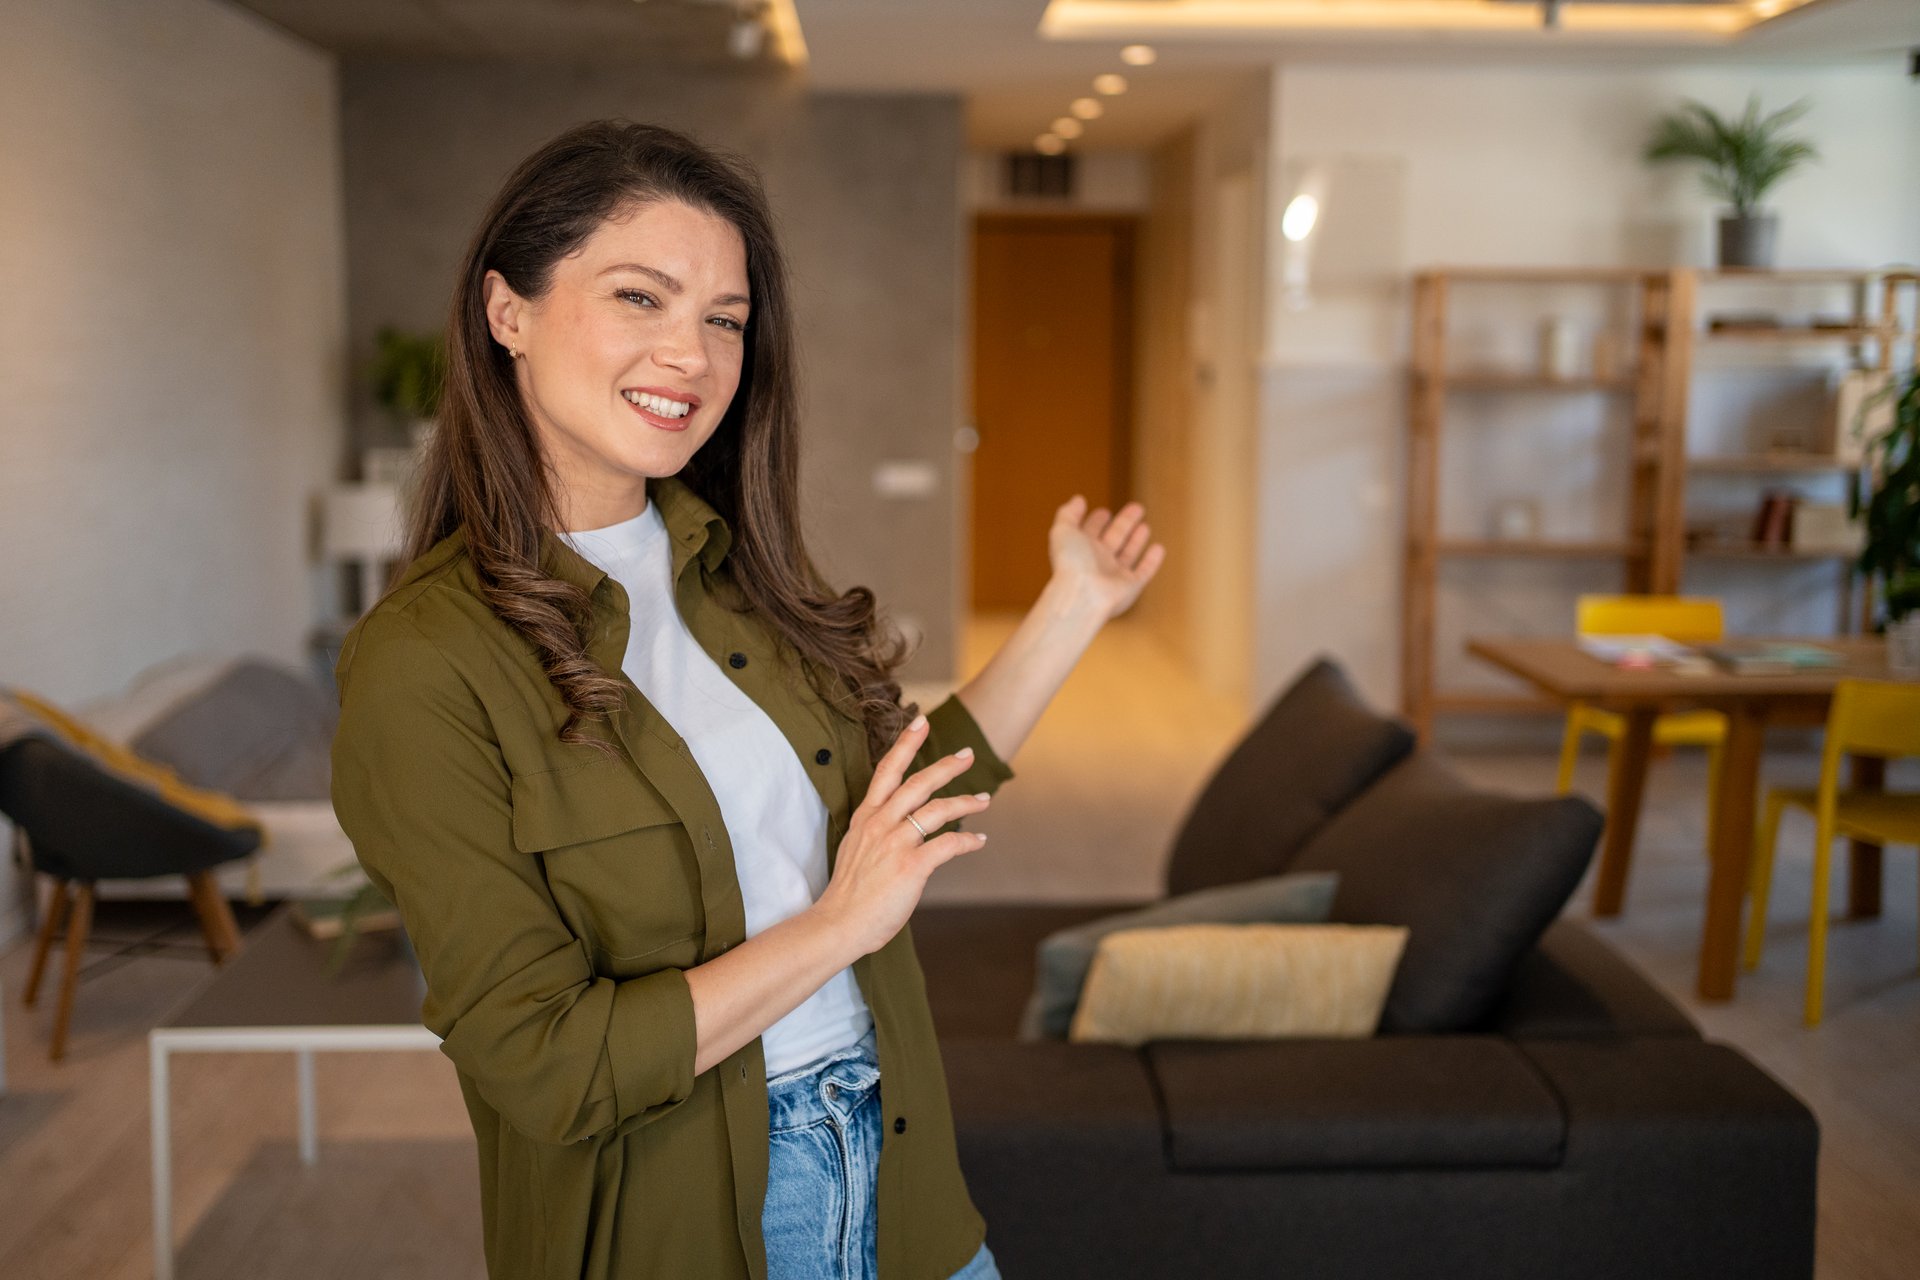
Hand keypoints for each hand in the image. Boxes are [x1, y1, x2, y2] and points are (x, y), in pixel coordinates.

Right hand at [812, 713, 991, 957]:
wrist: (839, 924)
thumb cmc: (849, 894)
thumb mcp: (856, 850)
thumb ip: (877, 833)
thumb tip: (902, 827)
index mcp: (866, 818)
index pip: (886, 771)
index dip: (905, 744)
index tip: (921, 722)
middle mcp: (880, 824)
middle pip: (918, 783)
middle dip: (946, 766)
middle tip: (968, 754)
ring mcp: (895, 844)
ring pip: (937, 810)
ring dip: (964, 803)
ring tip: (983, 800)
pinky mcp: (911, 866)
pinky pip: (948, 845)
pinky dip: (968, 841)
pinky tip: (979, 841)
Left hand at [1048, 496, 1165, 621]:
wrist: (1082, 595)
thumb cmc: (1071, 562)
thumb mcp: (1063, 530)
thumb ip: (1068, 513)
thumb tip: (1078, 499)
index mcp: (1081, 549)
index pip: (1091, 532)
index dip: (1096, 521)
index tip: (1103, 511)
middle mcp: (1098, 562)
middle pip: (1114, 538)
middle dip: (1124, 523)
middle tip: (1136, 507)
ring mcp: (1115, 575)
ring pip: (1128, 554)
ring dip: (1137, 539)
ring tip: (1144, 525)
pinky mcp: (1131, 587)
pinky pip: (1144, 572)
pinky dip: (1152, 561)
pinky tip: (1159, 548)